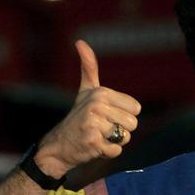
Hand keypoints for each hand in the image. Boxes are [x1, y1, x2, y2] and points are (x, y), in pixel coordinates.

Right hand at [35, 40, 141, 177]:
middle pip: (133, 124)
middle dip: (120, 130)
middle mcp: (97, 106)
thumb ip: (89, 68)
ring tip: (97, 136)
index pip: (136, 109)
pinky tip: (93, 147)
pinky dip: (107, 152)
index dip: (124, 115)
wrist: (57, 146)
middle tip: (101, 128)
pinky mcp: (92, 142)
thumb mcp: (85, 91)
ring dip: (114, 141)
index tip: (107, 115)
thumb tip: (80, 42)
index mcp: (101, 93)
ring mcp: (94, 124)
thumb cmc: (77, 117)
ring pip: (125, 137)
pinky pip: (116, 151)